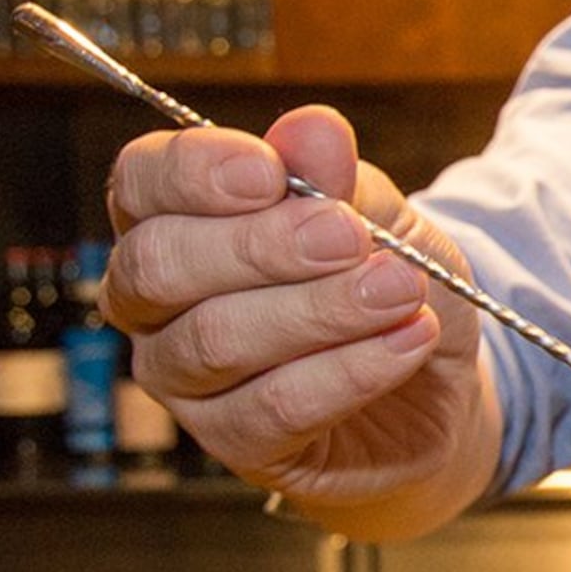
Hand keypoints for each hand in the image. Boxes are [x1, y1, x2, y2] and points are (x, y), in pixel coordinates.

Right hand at [101, 105, 496, 535]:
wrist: (429, 383)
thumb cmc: (383, 281)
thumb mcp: (379, 215)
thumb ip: (338, 177)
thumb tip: (312, 128)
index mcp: (173, 219)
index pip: (141, 182)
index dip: (193, 172)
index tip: (269, 171)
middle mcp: (154, 302)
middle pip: (160, 265)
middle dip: (259, 246)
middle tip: (347, 236)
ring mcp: (184, 378)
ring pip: (215, 341)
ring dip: (316, 311)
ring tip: (399, 290)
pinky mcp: (236, 443)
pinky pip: (274, 407)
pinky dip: (349, 371)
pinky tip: (407, 340)